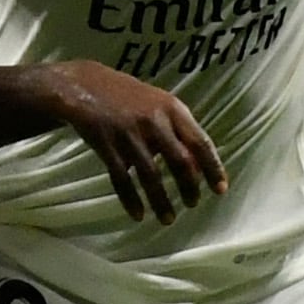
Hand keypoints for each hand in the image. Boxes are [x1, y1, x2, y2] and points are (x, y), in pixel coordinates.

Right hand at [38, 61, 227, 224]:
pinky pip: (122, 179)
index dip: (212, 168)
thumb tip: (197, 165)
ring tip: (168, 219)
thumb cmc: (128, 96)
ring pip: (151, 175)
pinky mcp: (107, 145)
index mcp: (172, 108)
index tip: (220, 189)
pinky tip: (138, 214)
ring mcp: (129, 133)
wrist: (83, 84)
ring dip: (161, 201)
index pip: (200, 142)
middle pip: (180, 161)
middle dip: (189, 187)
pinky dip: (131, 199)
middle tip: (192, 204)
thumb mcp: (158, 103)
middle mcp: (154, 121)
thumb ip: (177, 129)